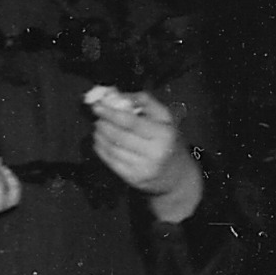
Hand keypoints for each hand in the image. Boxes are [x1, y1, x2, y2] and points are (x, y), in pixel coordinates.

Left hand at [89, 88, 201, 219]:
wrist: (178, 175)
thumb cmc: (168, 140)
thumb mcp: (164, 117)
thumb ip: (143, 101)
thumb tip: (116, 95)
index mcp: (164, 135)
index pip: (131, 122)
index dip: (110, 113)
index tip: (97, 106)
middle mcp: (155, 153)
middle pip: (119, 136)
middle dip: (103, 124)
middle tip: (98, 118)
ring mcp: (144, 168)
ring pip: (112, 149)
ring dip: (99, 136)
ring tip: (98, 128)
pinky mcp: (134, 179)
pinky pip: (111, 162)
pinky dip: (101, 149)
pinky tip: (100, 142)